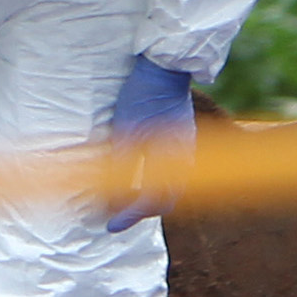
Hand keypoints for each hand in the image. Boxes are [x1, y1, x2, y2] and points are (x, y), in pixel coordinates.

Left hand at [106, 55, 192, 230]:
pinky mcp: (183, 139)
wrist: (164, 70)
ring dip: (150, 199)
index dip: (128, 217)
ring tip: (126, 202)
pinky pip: (173, 172)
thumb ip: (123, 163)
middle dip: (140, 213)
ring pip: (171, 187)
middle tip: (116, 218)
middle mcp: (182, 160)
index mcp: (169, 161)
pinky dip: (157, 184)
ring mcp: (186, 149)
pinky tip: (142, 179)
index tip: (110, 227)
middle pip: (165, 200)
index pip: (150, 202)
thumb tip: (110, 192)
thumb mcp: (126, 132)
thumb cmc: (142, 98)